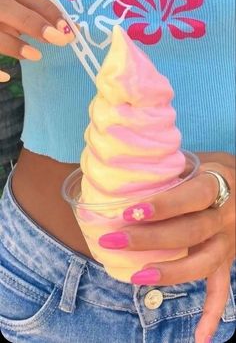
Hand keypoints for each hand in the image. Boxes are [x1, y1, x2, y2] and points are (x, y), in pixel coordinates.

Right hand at [0, 0, 74, 81]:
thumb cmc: (9, 8)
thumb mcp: (22, 5)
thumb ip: (42, 14)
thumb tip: (70, 30)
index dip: (47, 9)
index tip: (66, 29)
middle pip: (7, 9)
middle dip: (33, 24)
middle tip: (58, 40)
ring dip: (14, 45)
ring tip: (36, 56)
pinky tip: (7, 77)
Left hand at [99, 152, 234, 342]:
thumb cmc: (212, 169)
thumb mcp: (197, 159)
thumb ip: (170, 167)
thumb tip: (127, 170)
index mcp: (218, 184)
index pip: (191, 197)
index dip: (162, 206)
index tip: (129, 212)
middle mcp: (226, 216)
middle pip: (190, 232)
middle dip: (150, 239)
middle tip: (114, 240)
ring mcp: (229, 241)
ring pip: (203, 262)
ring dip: (170, 273)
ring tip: (137, 276)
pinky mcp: (228, 259)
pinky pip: (222, 288)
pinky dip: (211, 312)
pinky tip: (200, 337)